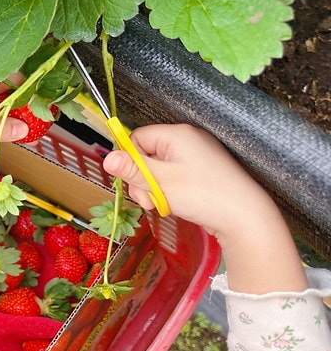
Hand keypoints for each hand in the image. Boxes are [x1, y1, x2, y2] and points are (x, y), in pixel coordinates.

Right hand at [102, 124, 305, 293]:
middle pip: (147, 154)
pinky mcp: (203, 171)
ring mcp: (197, 155)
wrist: (244, 216)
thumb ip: (132, 169)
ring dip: (154, 188)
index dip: (131, 161)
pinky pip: (175, 175)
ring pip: (159, 168)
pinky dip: (169, 190)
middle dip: (143, 180)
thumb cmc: (202, 194)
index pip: (137, 138)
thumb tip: (106, 158)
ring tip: (163, 204)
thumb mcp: (160, 182)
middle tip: (150, 201)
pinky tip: (175, 203)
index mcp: (176, 134)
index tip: (135, 184)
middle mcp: (188, 139)